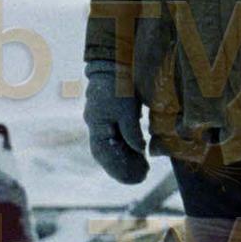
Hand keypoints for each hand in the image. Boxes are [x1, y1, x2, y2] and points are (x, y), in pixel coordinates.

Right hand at [84, 60, 148, 183]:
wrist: (115, 64)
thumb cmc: (120, 84)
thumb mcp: (127, 107)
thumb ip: (131, 130)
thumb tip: (139, 150)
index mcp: (97, 124)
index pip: (104, 153)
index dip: (118, 168)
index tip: (136, 177)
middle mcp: (96, 126)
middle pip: (107, 154)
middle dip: (123, 168)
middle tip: (142, 177)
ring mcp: (103, 122)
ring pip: (112, 149)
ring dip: (126, 161)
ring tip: (144, 170)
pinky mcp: (112, 118)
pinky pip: (117, 140)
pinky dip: (127, 151)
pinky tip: (139, 157)